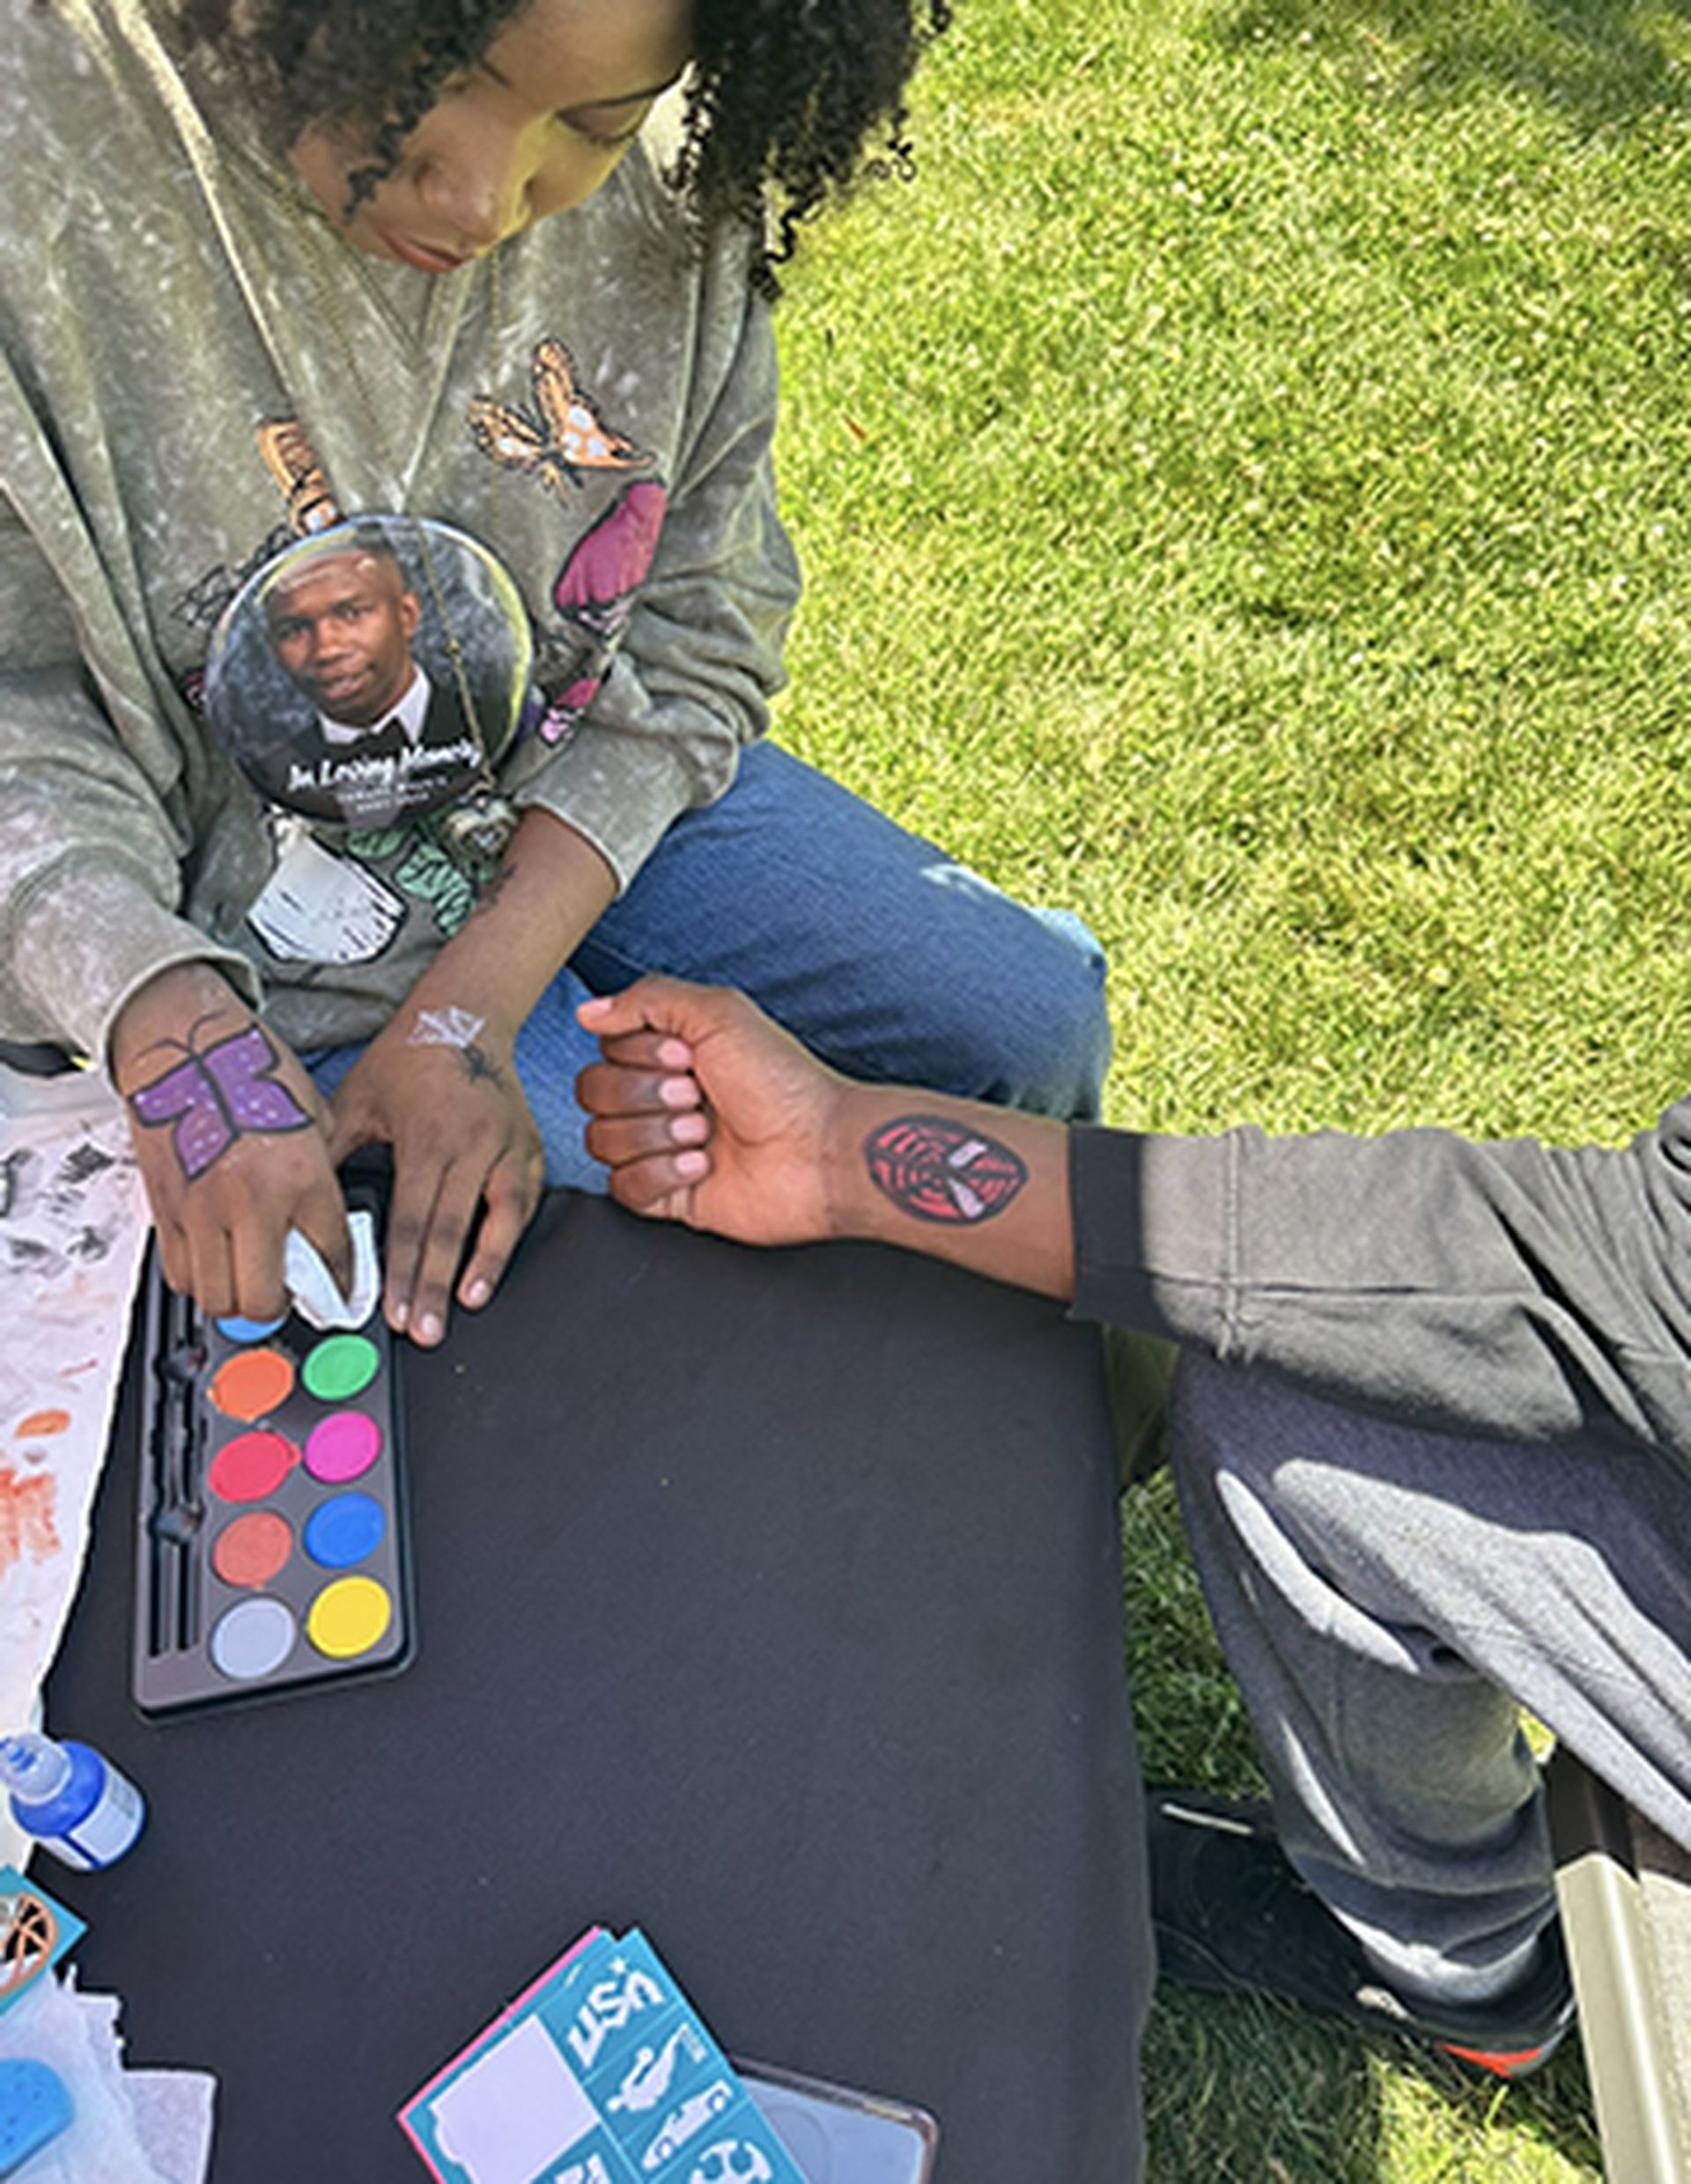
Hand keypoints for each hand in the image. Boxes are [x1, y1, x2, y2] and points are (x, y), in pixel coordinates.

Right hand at [114, 965, 349, 1324]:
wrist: (182, 1041)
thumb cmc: (249, 1067)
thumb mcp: (313, 1116)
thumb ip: (320, 1176)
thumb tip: (324, 1225)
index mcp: (299, 1173)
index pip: (331, 1254)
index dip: (342, 1280)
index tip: (342, 1288)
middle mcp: (249, 1199)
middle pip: (265, 1298)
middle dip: (284, 1306)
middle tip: (291, 1292)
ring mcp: (200, 1209)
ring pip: (217, 1298)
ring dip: (238, 1299)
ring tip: (251, 1279)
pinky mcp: (164, 1210)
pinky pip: (181, 1275)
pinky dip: (201, 1281)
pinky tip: (217, 1262)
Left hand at [327, 1010, 544, 1344]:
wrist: (467, 1014)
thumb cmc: (408, 1056)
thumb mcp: (356, 1098)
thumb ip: (333, 1153)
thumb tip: (302, 1206)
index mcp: (429, 1134)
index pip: (413, 1218)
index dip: (402, 1270)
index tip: (392, 1309)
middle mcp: (474, 1143)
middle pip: (452, 1230)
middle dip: (434, 1286)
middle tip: (422, 1331)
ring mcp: (509, 1147)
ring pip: (499, 1221)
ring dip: (482, 1270)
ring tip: (466, 1307)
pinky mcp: (530, 1149)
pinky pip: (523, 1205)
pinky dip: (510, 1241)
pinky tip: (493, 1271)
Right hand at [575, 977, 846, 1246]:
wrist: (819, 1153)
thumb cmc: (783, 1083)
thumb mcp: (719, 1013)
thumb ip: (647, 999)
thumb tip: (588, 1011)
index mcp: (672, 1055)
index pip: (605, 1050)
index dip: (639, 1055)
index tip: (686, 1056)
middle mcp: (663, 1099)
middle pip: (593, 1092)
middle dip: (644, 1094)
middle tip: (696, 1096)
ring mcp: (663, 1148)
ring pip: (601, 1140)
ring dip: (655, 1134)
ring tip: (704, 1134)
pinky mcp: (669, 1195)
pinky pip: (622, 1186)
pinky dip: (659, 1174)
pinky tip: (701, 1167)